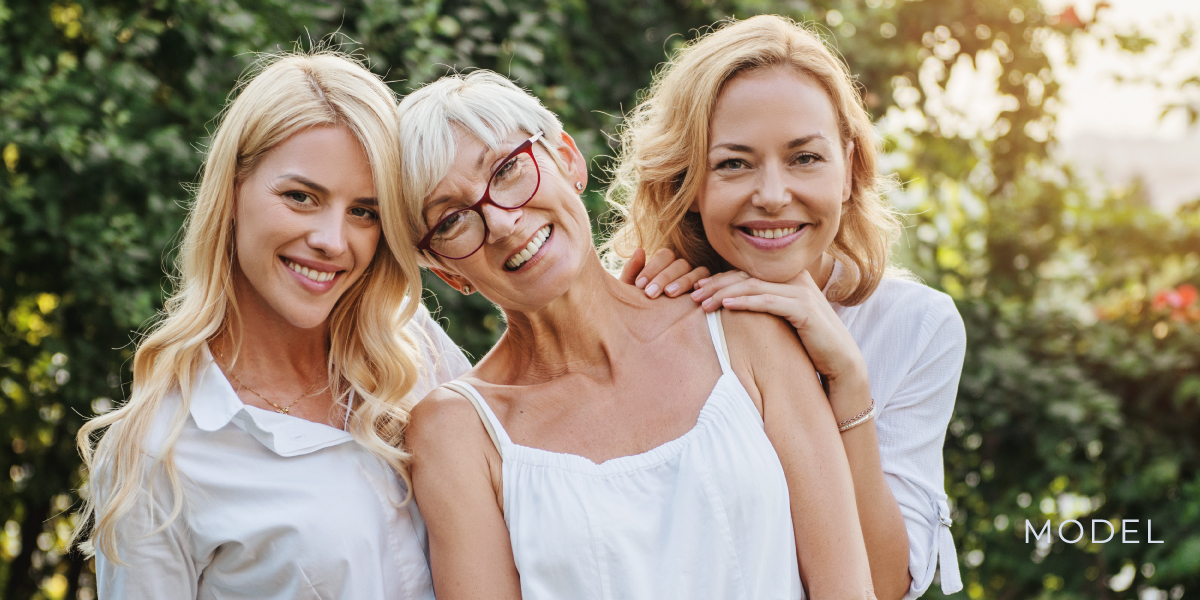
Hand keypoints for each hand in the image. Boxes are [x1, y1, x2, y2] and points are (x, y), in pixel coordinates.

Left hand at [618, 248, 710, 298]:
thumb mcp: (632, 290)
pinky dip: (703, 287)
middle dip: (664, 277)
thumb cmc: (639, 306)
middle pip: (680, 264)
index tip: (639, 285)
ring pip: (697, 272)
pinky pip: (710, 283)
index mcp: (665, 264)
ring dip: (683, 282)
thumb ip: (633, 271)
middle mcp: (683, 269)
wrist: (649, 329)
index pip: (665, 256)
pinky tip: (692, 298)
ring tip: (669, 294)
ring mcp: (697, 280)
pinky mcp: (707, 291)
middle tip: (650, 294)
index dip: (652, 268)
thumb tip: (639, 250)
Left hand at [691, 270, 867, 388]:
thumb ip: (764, 307)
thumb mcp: (782, 320)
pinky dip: (745, 301)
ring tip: (701, 302)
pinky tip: (726, 305)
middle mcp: (795, 278)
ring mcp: (801, 291)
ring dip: (723, 292)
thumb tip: (732, 306)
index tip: (695, 286)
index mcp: (789, 277)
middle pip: (746, 275)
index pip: (747, 272)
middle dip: (714, 283)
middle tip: (690, 293)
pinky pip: (768, 301)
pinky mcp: (804, 309)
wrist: (841, 361)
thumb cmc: (807, 343)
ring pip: (753, 285)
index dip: (718, 278)